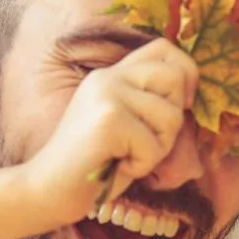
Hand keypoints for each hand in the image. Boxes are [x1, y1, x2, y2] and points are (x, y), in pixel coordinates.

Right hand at [20, 37, 197, 229]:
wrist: (49, 190)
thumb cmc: (92, 166)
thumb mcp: (124, 123)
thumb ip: (147, 102)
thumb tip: (190, 93)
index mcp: (111, 75)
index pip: (163, 49)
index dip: (185, 72)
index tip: (180, 105)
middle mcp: (108, 77)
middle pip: (175, 77)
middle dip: (172, 119)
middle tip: (144, 141)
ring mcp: (107, 95)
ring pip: (170, 116)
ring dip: (157, 149)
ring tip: (126, 156)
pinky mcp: (109, 120)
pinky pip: (154, 145)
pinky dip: (141, 166)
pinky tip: (116, 166)